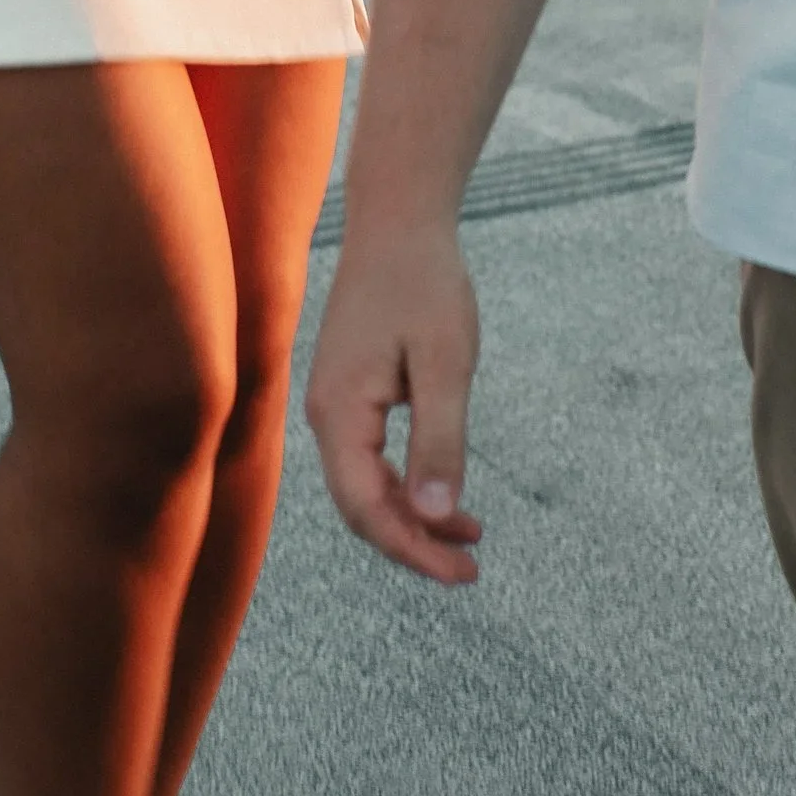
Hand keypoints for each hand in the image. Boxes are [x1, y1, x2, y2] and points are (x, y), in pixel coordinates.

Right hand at [304, 216, 485, 584]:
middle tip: (469, 570)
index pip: (366, 507)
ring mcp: (334, 405)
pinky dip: (407, 484)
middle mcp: (325, 416)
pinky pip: (371, 459)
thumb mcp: (446, 363)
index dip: (412, 548)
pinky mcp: (349, 395)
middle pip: (360, 507)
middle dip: (413, 543)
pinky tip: (447, 495)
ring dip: (414, 517)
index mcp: (340, 412)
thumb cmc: (424, 284)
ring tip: (470, 540)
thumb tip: (436, 513)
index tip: (460, 573)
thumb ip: (440, 440)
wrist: (398, 222)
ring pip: (366, 487)